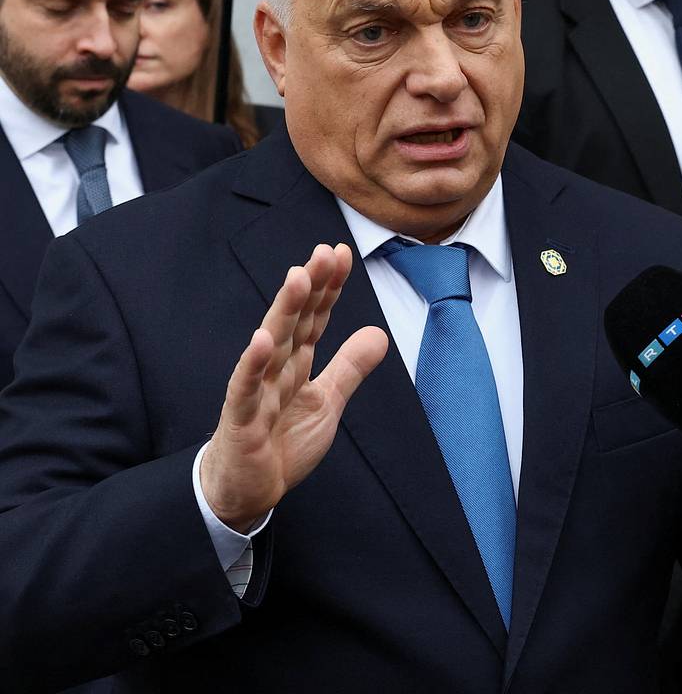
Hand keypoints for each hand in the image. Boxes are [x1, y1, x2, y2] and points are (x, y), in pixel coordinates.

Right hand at [200, 244, 387, 532]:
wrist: (245, 491)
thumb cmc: (279, 443)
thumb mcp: (327, 401)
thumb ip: (350, 367)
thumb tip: (378, 332)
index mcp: (295, 363)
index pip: (314, 317)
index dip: (328, 287)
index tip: (341, 254)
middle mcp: (275, 368)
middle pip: (294, 320)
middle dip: (310, 286)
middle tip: (324, 251)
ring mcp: (256, 391)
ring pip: (272, 344)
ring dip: (285, 310)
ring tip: (298, 277)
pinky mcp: (241, 419)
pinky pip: (246, 388)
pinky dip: (253, 364)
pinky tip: (261, 339)